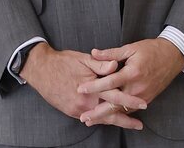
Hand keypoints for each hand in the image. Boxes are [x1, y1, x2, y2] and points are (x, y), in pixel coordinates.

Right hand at [21, 43, 145, 128]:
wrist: (41, 69)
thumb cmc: (63, 62)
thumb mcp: (84, 59)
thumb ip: (101, 64)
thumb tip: (116, 65)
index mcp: (91, 88)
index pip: (115, 97)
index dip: (130, 101)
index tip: (143, 104)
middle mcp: (85, 102)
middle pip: (109, 114)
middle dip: (125, 119)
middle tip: (139, 125)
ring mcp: (77, 109)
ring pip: (100, 118)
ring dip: (114, 121)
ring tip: (129, 124)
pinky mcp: (71, 111)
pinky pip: (89, 117)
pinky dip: (100, 119)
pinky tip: (109, 119)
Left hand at [77, 38, 183, 125]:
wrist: (173, 56)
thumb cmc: (152, 50)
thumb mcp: (131, 48)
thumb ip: (111, 54)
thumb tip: (94, 53)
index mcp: (132, 73)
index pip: (109, 82)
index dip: (94, 86)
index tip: (81, 89)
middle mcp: (137, 87)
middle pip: (114, 103)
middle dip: (98, 112)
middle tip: (84, 117)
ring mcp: (143, 95)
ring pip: (122, 109)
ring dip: (107, 116)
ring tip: (92, 120)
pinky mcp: (147, 99)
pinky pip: (130, 109)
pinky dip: (119, 113)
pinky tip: (109, 117)